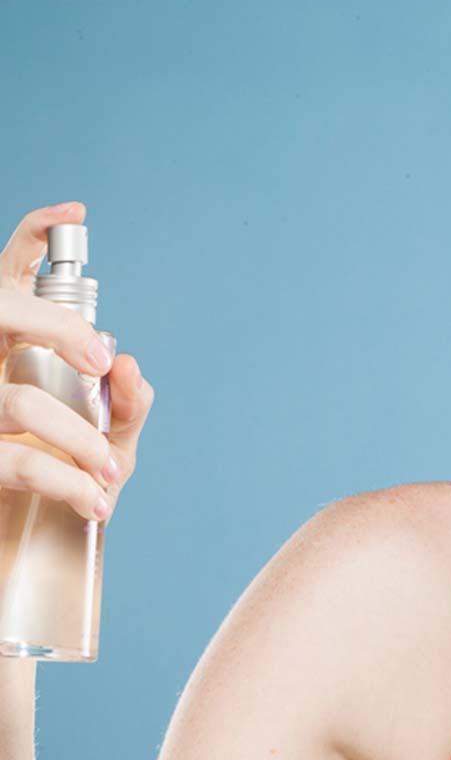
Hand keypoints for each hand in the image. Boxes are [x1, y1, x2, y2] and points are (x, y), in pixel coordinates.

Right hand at [0, 202, 153, 522]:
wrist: (26, 545)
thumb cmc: (65, 475)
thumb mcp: (110, 439)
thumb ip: (128, 403)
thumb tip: (128, 364)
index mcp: (10, 346)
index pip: (8, 273)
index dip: (33, 234)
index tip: (77, 214)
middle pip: (1, 311)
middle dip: (59, 330)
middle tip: (102, 363)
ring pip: (19, 402)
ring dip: (80, 441)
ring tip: (110, 474)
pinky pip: (15, 460)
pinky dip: (67, 482)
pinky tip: (95, 500)